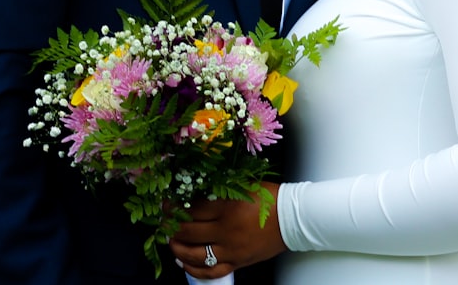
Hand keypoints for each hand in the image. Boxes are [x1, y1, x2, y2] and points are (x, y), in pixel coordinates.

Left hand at [170, 182, 286, 278]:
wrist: (293, 218)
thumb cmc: (269, 198)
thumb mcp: (242, 186)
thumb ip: (218, 190)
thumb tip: (192, 193)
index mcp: (227, 207)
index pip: (191, 209)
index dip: (173, 207)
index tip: (166, 203)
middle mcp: (226, 230)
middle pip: (188, 232)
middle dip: (171, 226)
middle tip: (165, 221)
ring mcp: (231, 249)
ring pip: (195, 254)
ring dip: (177, 248)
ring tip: (171, 240)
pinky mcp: (237, 262)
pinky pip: (211, 271)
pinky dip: (193, 268)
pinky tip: (184, 262)